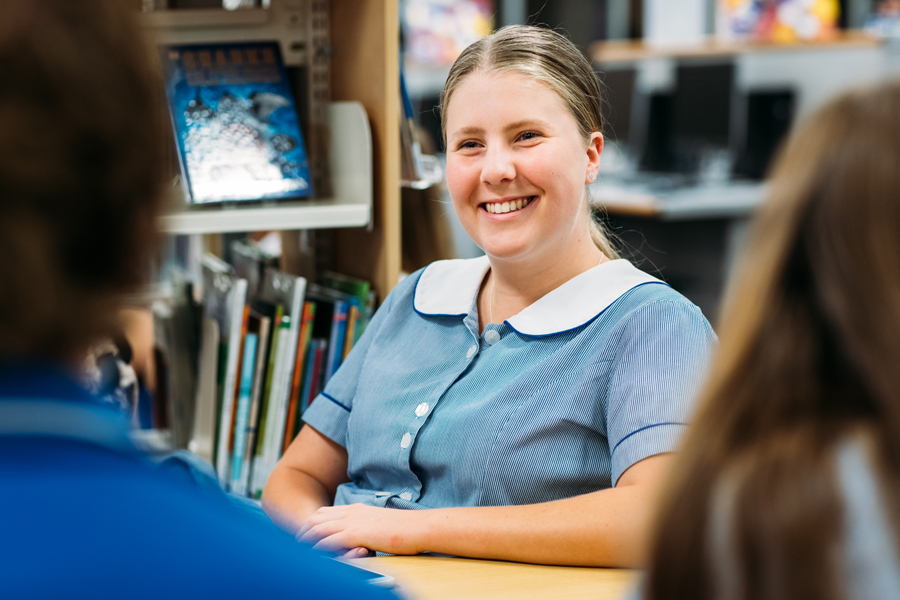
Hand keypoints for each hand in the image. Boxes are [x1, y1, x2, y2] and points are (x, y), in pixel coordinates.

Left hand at [298, 503, 424, 555]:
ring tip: (296, 549)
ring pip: (319, 529)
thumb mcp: (381, 524)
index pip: (326, 512)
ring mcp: (353, 522)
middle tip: (294, 542)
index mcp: (357, 509)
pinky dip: (318, 547)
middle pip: (318, 518)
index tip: (303, 533)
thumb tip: (362, 536)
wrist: (417, 527)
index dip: (312, 523)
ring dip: (306, 539)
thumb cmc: (405, 529)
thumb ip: (368, 527)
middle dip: (303, 530)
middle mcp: (352, 512)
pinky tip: (312, 554)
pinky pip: (330, 541)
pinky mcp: (356, 533)